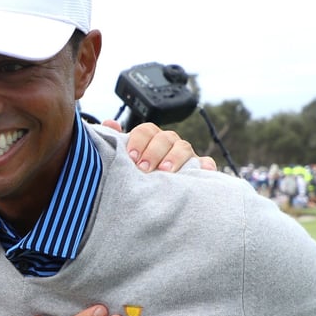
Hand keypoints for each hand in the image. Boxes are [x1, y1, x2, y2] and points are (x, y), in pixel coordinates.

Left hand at [102, 120, 216, 171]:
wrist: (151, 192)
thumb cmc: (138, 171)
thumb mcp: (125, 157)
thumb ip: (117, 141)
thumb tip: (109, 124)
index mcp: (150, 138)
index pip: (146, 131)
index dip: (138, 141)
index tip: (132, 157)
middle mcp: (168, 143)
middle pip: (165, 138)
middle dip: (154, 152)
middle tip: (144, 168)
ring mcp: (185, 155)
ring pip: (184, 148)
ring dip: (175, 158)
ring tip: (165, 171)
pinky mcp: (199, 168)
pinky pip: (206, 163)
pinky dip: (205, 166)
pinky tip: (202, 172)